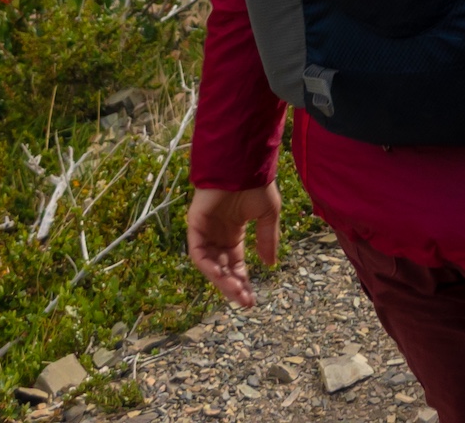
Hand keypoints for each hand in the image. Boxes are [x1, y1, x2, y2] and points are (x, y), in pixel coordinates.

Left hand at [186, 184, 281, 309]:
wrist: (243, 164)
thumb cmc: (256, 184)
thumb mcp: (268, 215)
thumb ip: (267, 239)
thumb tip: (270, 265)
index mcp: (233, 233)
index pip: (235, 264)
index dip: (242, 281)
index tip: (252, 299)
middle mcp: (217, 235)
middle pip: (222, 268)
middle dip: (232, 286)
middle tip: (245, 301)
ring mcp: (205, 231)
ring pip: (209, 264)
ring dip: (221, 280)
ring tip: (236, 291)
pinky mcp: (195, 225)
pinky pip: (198, 252)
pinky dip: (208, 265)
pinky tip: (221, 275)